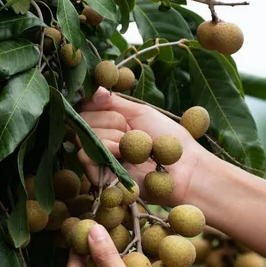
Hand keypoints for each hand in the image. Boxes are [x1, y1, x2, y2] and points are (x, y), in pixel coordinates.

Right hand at [78, 88, 207, 205]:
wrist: (181, 166)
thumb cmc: (167, 139)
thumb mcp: (140, 112)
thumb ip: (114, 101)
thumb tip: (95, 89)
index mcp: (110, 124)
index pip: (86, 107)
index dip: (94, 102)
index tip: (106, 100)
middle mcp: (102, 139)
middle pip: (84, 119)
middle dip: (110, 121)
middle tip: (130, 131)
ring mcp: (99, 158)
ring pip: (85, 136)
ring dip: (112, 137)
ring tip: (132, 147)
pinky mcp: (99, 176)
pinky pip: (85, 156)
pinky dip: (105, 149)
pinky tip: (122, 154)